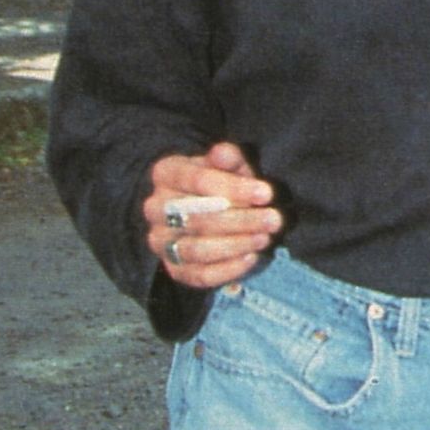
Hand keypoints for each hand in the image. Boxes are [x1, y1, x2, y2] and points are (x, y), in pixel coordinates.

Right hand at [143, 141, 283, 290]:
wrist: (207, 210)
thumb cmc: (222, 184)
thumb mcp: (230, 166)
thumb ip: (229, 158)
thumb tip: (224, 154)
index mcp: (166, 173)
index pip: (196, 180)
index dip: (233, 188)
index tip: (266, 193)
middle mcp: (155, 208)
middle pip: (197, 218)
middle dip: (241, 220)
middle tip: (274, 219)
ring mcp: (160, 240)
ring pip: (196, 249)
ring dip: (235, 245)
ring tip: (264, 238)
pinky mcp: (173, 268)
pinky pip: (198, 275)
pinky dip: (227, 269)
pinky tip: (251, 258)